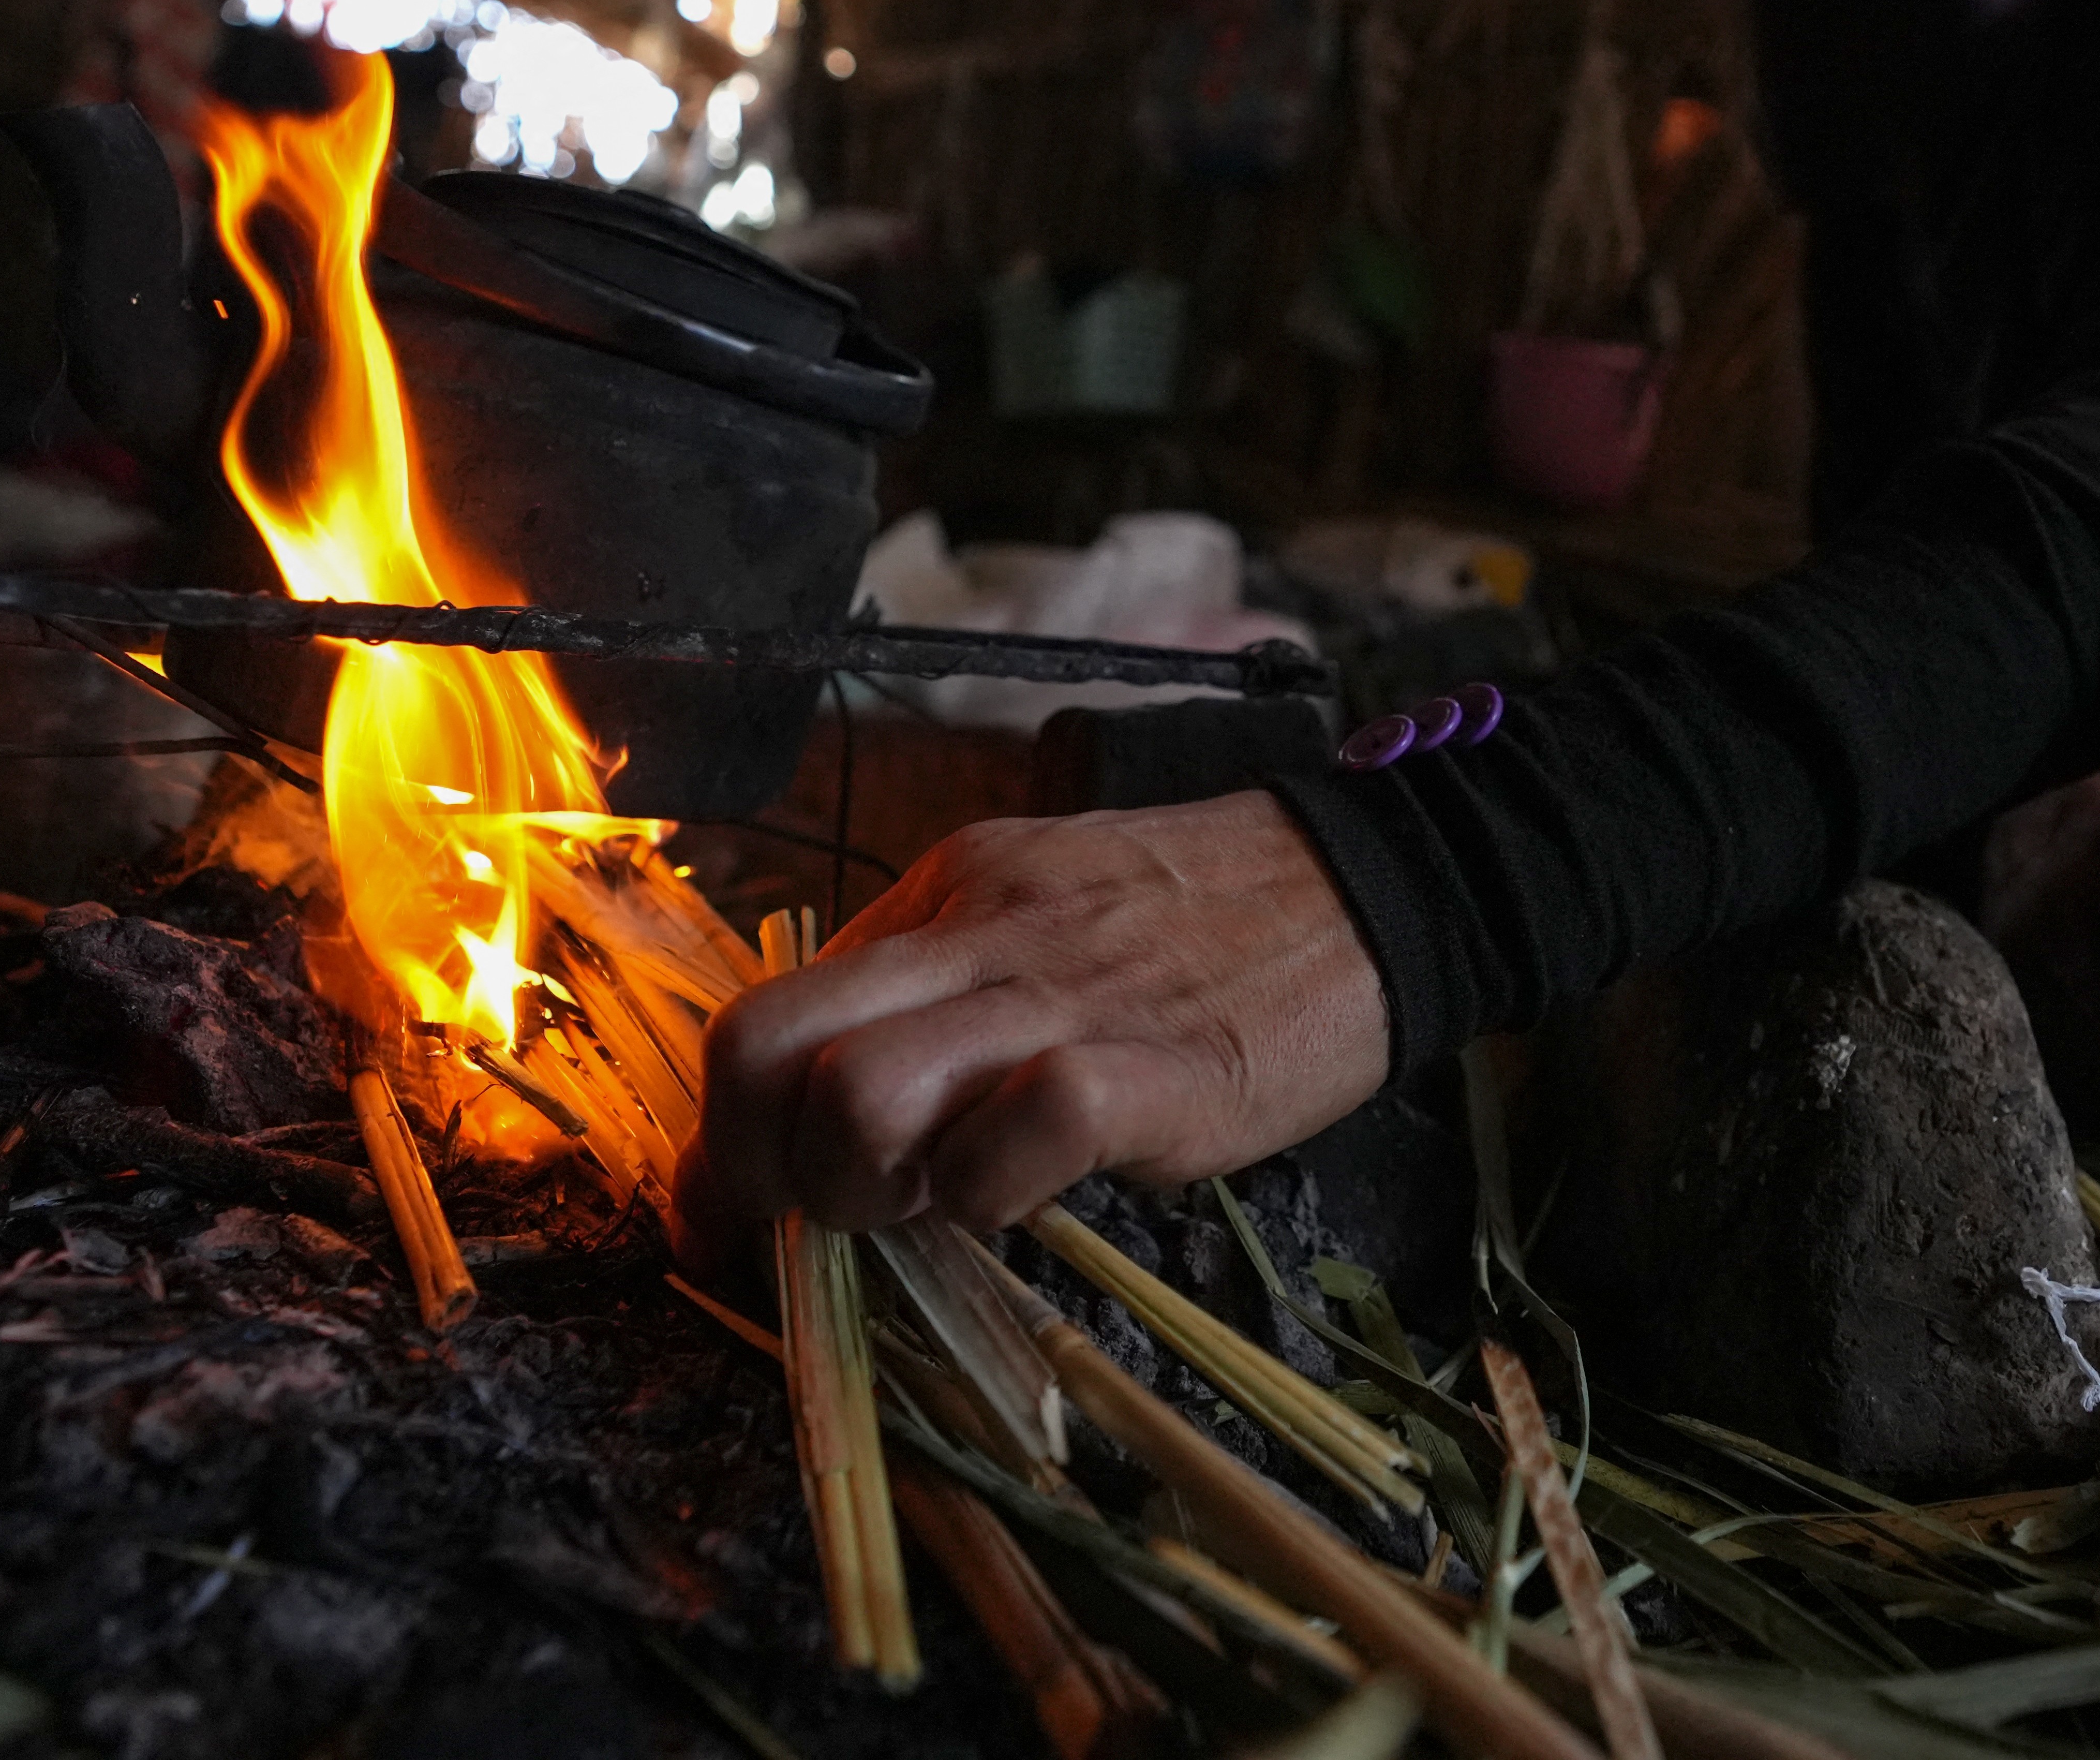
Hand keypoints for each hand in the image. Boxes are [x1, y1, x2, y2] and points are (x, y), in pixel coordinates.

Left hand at [671, 791, 1389, 1266]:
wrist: (1376, 887)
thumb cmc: (1208, 922)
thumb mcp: (1042, 917)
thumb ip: (938, 994)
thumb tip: (825, 1106)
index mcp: (945, 897)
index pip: (759, 1015)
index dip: (724, 1137)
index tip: (737, 1211)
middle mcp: (978, 934)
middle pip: (767, 1053)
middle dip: (769, 1170)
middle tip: (845, 1213)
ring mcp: (1062, 995)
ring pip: (861, 1094)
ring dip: (872, 1189)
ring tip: (944, 1201)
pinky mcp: (1154, 1064)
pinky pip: (1022, 1130)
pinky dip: (1002, 1190)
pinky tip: (1040, 1191)